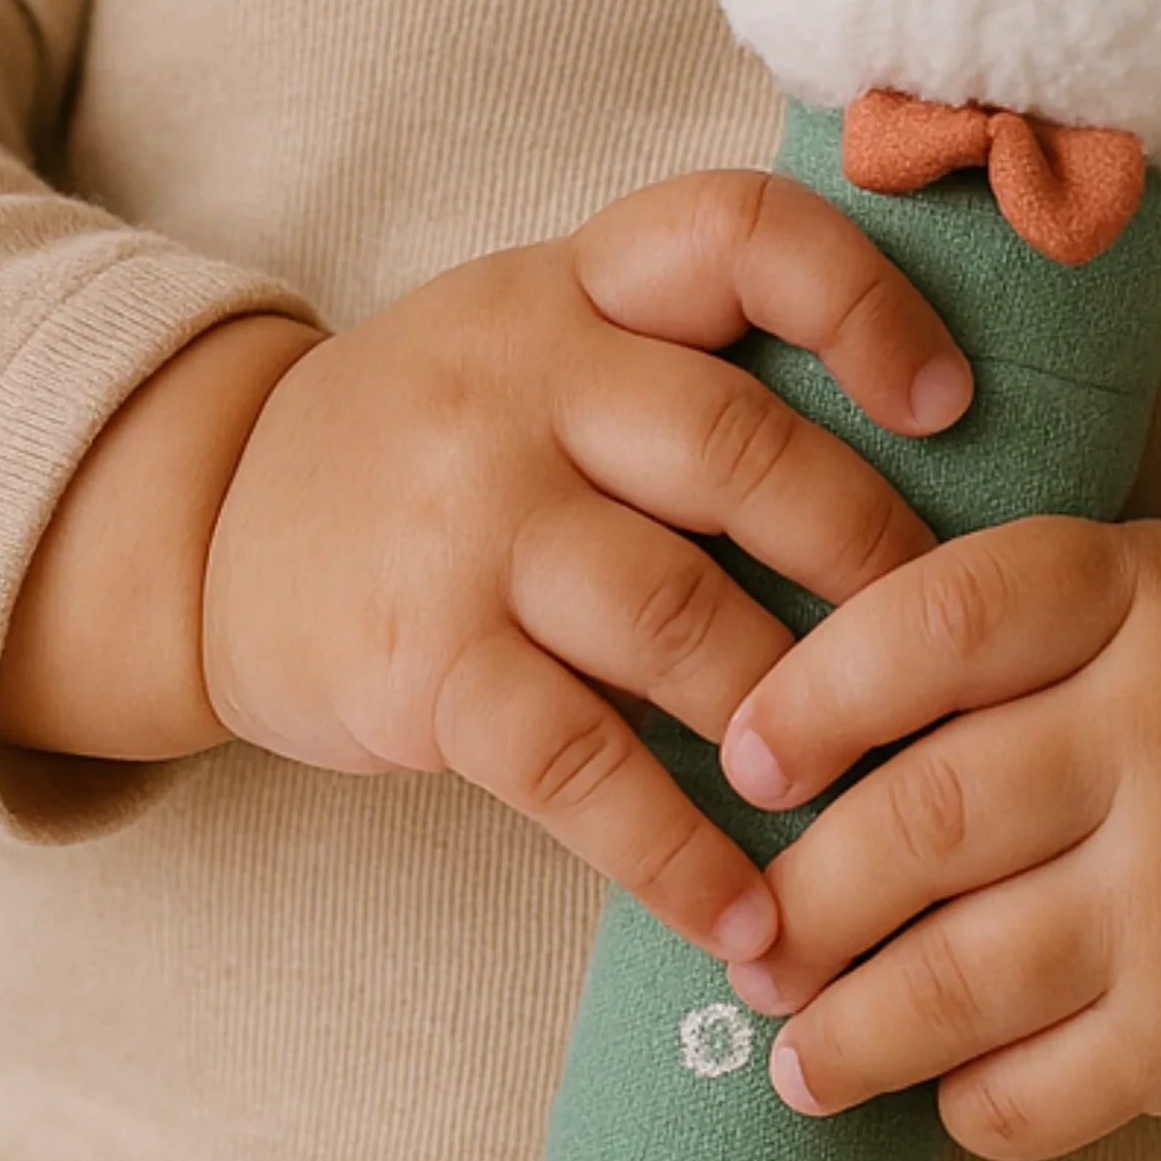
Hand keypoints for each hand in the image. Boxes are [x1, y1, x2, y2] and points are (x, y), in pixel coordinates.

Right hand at [198, 171, 964, 964]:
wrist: (212, 526)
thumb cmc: (443, 438)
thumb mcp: (546, 341)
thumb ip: (691, 367)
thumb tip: (927, 467)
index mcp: (578, 286)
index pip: (741, 238)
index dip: (864, 304)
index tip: (948, 405)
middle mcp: (523, 382)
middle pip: (739, 451)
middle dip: (869, 557)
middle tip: (947, 648)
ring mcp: (466, 524)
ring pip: (680, 618)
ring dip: (799, 723)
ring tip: (878, 803)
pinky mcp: (420, 665)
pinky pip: (581, 768)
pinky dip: (680, 856)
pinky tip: (751, 923)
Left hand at [709, 516, 1160, 1160]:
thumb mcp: (1118, 585)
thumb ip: (968, 625)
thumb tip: (753, 738)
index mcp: (1131, 591)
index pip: (941, 624)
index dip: (815, 693)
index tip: (743, 760)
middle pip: (929, 817)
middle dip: (806, 896)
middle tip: (749, 936)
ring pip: (961, 976)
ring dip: (845, 1028)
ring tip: (787, 1045)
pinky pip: (1035, 1091)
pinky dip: (959, 1097)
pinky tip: (928, 1082)